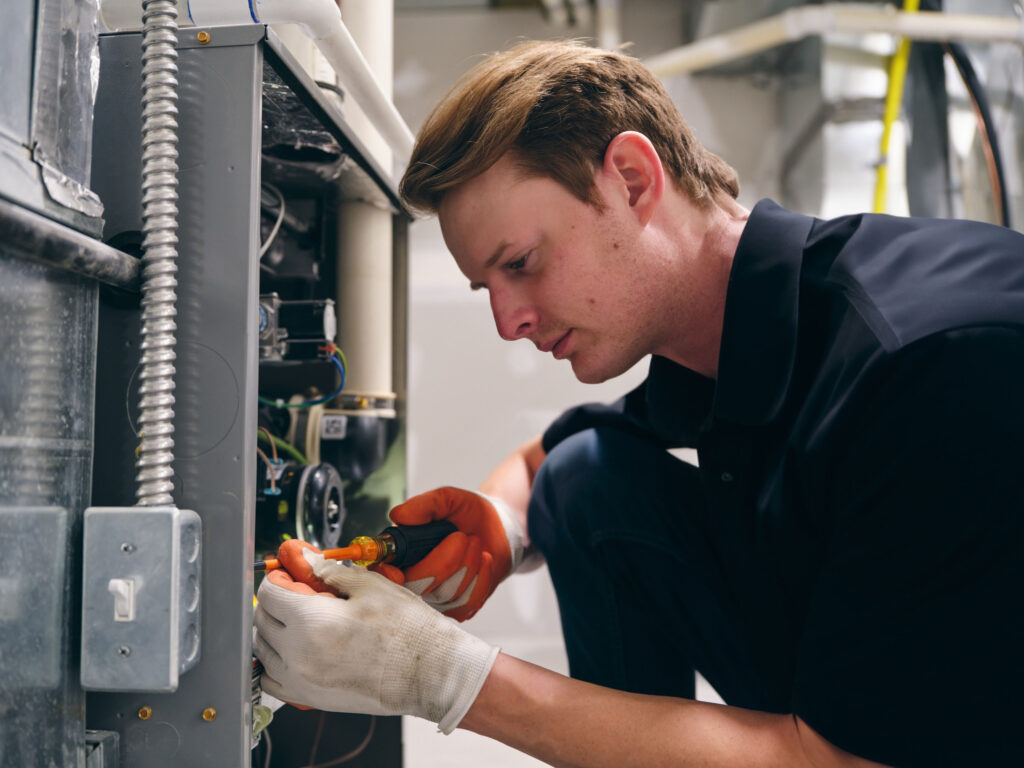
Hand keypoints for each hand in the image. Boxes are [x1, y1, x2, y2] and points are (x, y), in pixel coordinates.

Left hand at [254, 547, 497, 732]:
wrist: (429, 673)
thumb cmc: (408, 631)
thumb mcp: (371, 587)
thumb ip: (330, 573)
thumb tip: (309, 563)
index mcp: (311, 622)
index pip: (269, 593)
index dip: (279, 577)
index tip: (290, 575)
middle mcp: (298, 655)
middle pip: (262, 620)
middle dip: (274, 602)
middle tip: (297, 593)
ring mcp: (301, 681)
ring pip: (262, 651)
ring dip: (272, 631)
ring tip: (298, 621)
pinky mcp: (309, 699)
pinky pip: (271, 681)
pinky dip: (275, 663)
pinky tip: (296, 650)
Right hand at [384, 487, 526, 620]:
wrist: (498, 527)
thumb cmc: (465, 513)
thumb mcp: (446, 499)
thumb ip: (424, 505)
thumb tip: (399, 516)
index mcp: (400, 554)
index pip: (380, 576)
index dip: (384, 579)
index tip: (397, 573)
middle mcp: (413, 581)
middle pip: (418, 587)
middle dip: (444, 562)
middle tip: (461, 537)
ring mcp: (436, 600)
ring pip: (447, 594)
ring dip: (468, 563)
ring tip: (474, 543)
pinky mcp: (460, 609)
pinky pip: (469, 601)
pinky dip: (482, 575)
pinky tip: (483, 560)